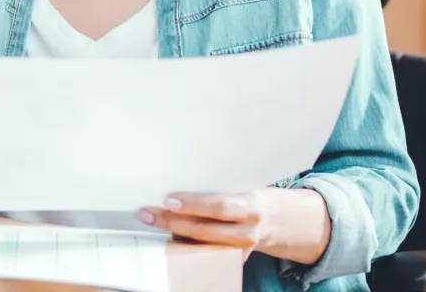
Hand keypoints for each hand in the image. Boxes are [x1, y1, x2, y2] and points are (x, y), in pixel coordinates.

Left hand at [139, 188, 331, 263]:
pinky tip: (165, 235)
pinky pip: (204, 253)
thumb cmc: (254, 195)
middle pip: (204, 230)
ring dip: (173, 235)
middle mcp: (247, 230)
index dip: (193, 205)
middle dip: (172, 222)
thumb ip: (222, 184)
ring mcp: (239, 249)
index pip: (219, 207)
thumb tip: (183, 166)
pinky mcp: (232, 259)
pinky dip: (184, 244)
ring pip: (201, 245)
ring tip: (150, 222)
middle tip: (146, 213)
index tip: (168, 199)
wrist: (280, 220)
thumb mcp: (246, 185)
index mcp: (251, 205)